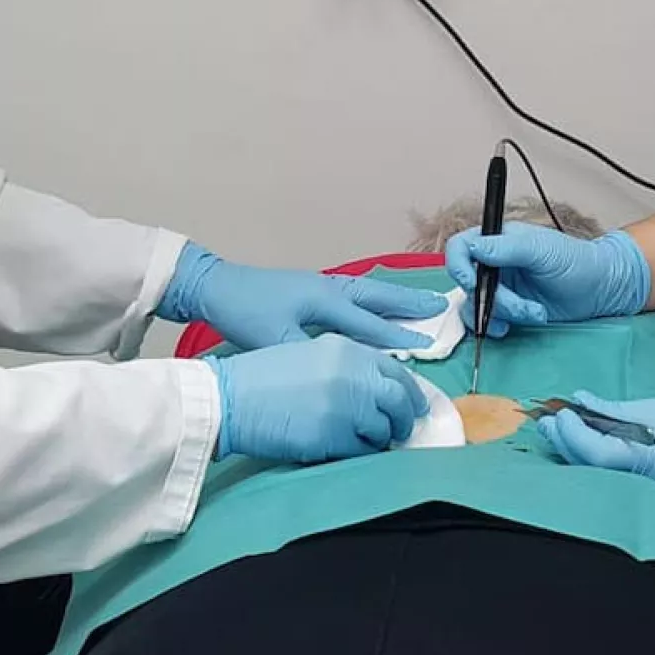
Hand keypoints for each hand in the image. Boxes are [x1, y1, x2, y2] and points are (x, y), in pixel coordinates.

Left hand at [161, 244, 446, 350]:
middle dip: (409, 303)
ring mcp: (321, 285)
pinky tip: (379, 303)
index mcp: (323, 300)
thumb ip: (307, 354)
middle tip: (440, 306)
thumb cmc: (243, 313)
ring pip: (368, 291)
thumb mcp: (274, 340)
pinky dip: (376, 298)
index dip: (397, 336)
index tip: (426, 344)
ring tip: (422, 301)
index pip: (368, 322)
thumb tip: (339, 369)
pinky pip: (356, 292)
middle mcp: (328, 288)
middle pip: (378, 296)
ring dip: (396, 297)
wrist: (214, 286)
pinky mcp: (311, 288)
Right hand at [208, 336, 428, 461]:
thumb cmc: (261, 377)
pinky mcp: (333, 436)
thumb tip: (378, 392)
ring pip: (383, 428)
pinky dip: (361, 454)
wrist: (228, 397)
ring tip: (367, 442)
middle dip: (404, 418)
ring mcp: (344, 406)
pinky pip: (362, 451)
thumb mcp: (309, 355)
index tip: (415, 404)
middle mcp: (351, 374)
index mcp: (346, 349)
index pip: (395, 370)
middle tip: (402, 430)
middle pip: (398, 400)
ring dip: (380, 439)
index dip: (410, 390)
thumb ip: (346, 367)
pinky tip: (347, 450)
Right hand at [443, 226, 649, 333]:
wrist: (601, 289)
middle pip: (467, 282)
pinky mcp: (509, 310)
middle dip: (491, 298)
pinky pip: (488, 320)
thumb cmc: (576, 261)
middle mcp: (495, 264)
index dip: (458, 265)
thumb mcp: (541, 249)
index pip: (461, 248)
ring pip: (476, 305)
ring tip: (532, 312)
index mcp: (499, 241)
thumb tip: (474, 249)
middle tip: (517, 305)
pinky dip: (498, 325)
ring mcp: (501, 288)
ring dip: (502, 313)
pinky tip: (518, 325)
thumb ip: (506, 248)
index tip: (473, 282)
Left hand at [540, 390, 654, 511]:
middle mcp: (653, 493)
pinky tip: (594, 453)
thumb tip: (581, 402)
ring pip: (606, 486)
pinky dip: (606, 472)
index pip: (597, 455)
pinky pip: (626, 492)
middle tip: (547, 424)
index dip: (572, 435)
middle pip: (594, 476)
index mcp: (654, 462)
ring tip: (563, 435)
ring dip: (582, 461)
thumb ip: (620, 411)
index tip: (558, 413)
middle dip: (567, 449)